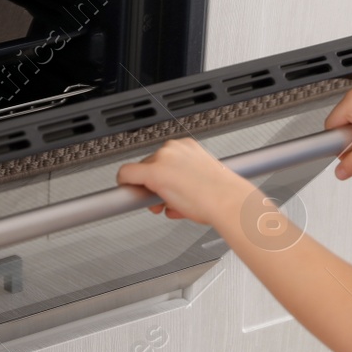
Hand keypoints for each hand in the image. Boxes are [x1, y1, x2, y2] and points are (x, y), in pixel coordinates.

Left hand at [116, 138, 256, 227]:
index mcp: (188, 147)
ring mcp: (162, 159)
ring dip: (149, 189)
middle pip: (151, 165)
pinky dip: (125, 183)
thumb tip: (172, 197)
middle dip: (155, 185)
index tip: (165, 186)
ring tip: (163, 204)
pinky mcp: (153, 172)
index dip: (162, 176)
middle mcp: (173, 148)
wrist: (226, 201)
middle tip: (163, 201)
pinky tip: (127, 193)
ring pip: (142, 171)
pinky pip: (127, 174)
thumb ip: (184, 182)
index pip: (164, 159)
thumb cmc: (221, 195)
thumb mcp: (202, 179)